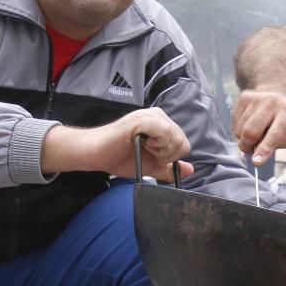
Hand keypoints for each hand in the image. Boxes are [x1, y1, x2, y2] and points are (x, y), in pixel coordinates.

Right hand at [41, 108, 194, 182]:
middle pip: (182, 141)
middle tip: (146, 152)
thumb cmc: (118, 156)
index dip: (170, 156)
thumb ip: (169, 167)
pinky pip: (166, 132)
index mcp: (161, 124)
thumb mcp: (149, 166)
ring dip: (160, 150)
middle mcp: (158, 116)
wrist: (95, 154)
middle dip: (166, 155)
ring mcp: (151, 116)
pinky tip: (142, 144)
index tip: (152, 155)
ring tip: (142, 148)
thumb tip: (190, 170)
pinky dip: (157, 144)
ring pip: (176, 138)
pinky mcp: (143, 120)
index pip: (183, 143)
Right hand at [231, 89, 285, 165]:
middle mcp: (272, 101)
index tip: (257, 162)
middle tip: (250, 150)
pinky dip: (240, 130)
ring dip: (244, 139)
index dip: (264, 149)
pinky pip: (235, 122)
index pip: (274, 134)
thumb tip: (257, 152)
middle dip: (247, 146)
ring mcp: (256, 98)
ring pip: (240, 128)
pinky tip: (249, 125)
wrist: (277, 93)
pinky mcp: (244, 98)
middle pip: (251, 131)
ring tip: (254, 135)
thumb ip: (277, 144)